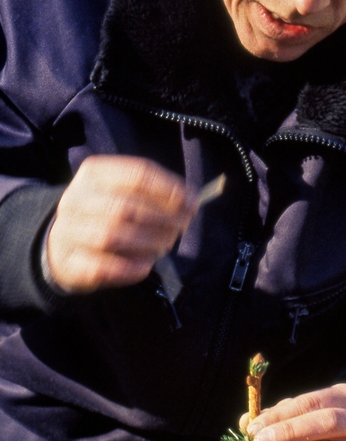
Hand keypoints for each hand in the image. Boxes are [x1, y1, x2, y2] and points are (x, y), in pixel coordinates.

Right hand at [46, 155, 194, 292]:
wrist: (59, 243)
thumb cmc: (102, 213)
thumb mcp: (122, 192)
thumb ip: (154, 194)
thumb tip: (190, 202)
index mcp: (93, 173)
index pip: (136, 174)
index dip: (169, 189)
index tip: (191, 202)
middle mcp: (75, 199)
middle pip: (125, 206)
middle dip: (162, 218)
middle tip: (181, 226)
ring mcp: (68, 231)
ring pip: (111, 235)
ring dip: (148, 242)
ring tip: (166, 245)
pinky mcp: (68, 263)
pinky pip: (102, 267)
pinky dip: (130, 267)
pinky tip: (146, 266)